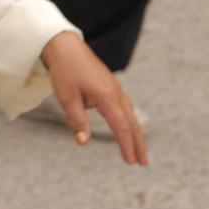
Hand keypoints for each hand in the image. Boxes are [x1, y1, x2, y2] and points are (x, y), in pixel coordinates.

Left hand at [41, 31, 147, 165]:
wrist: (65, 45)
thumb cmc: (65, 70)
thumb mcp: (67, 98)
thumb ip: (77, 121)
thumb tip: (83, 142)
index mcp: (107, 96)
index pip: (121, 127)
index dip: (126, 146)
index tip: (131, 162)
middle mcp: (116, 92)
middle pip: (131, 123)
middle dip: (138, 144)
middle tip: (143, 163)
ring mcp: (114, 88)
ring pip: (130, 115)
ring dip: (135, 134)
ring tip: (139, 150)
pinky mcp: (110, 86)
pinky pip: (125, 107)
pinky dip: (129, 121)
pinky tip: (128, 127)